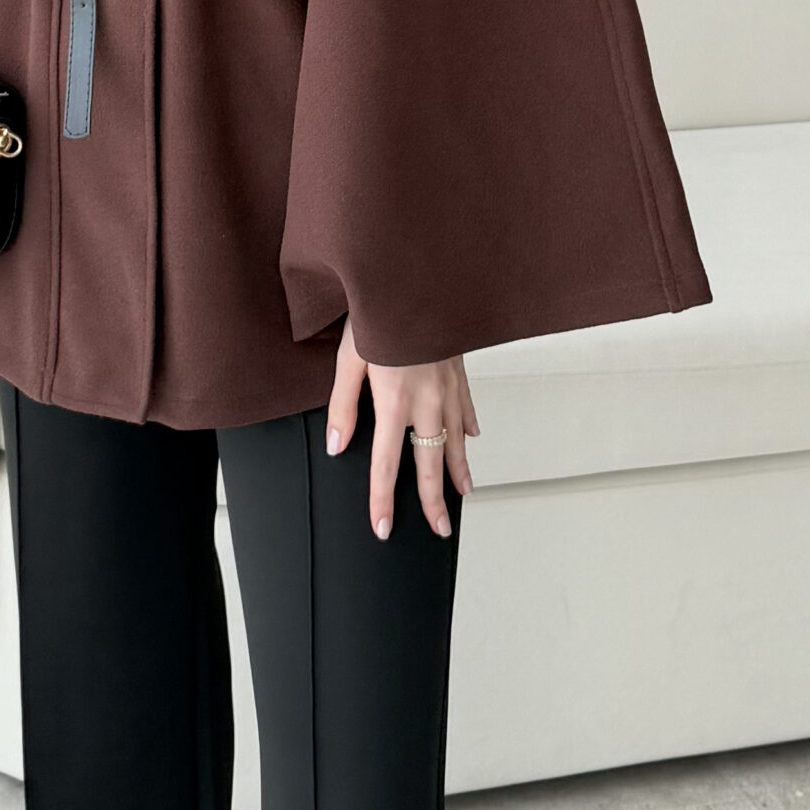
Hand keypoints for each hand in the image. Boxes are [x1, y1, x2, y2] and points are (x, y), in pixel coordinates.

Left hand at [324, 315, 481, 540]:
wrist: (415, 279)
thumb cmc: (379, 313)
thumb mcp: (349, 359)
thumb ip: (343, 406)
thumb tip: (337, 447)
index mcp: (394, 403)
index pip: (386, 465)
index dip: (383, 500)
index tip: (384, 528)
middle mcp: (427, 402)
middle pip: (430, 463)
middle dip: (434, 501)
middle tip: (440, 529)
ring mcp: (448, 388)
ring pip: (457, 440)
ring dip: (459, 471)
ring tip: (463, 494)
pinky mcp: (458, 370)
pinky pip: (467, 407)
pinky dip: (469, 427)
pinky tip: (472, 439)